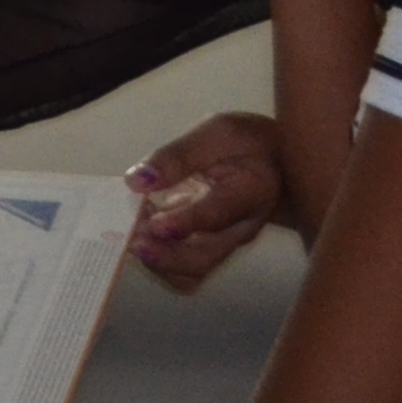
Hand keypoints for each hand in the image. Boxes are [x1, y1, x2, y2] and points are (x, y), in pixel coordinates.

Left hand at [126, 112, 288, 292]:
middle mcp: (241, 227)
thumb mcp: (215, 132)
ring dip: (157, 260)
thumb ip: (177, 156)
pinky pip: (185, 269)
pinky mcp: (211, 248)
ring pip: (193, 270)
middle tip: (132, 240)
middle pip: (205, 257)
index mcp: (251, 191)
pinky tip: (140, 237)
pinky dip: (159, 260)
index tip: (155, 224)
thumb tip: (137, 180)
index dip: (185, 222)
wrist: (271, 162)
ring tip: (130, 238)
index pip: (218, 213)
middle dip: (164, 254)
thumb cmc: (242, 143)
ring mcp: (226, 243)